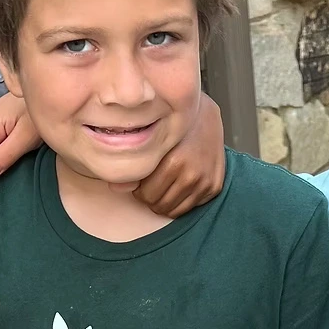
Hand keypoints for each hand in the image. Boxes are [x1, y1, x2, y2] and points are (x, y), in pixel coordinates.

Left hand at [135, 94, 225, 216]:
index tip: (142, 182)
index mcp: (174, 163)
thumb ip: (135, 167)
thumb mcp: (153, 143)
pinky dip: (181, 201)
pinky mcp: (214, 187)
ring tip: (164, 187)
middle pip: (160, 205)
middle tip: (152, 185)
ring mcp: (205, 183)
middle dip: (152, 198)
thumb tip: (114, 187)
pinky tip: (179, 186)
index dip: (140, 190)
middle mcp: (192, 175)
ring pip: (175, 211)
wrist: (205, 117)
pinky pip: (190, 207)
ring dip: (165, 202)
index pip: (147, 195)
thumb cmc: (175, 129)